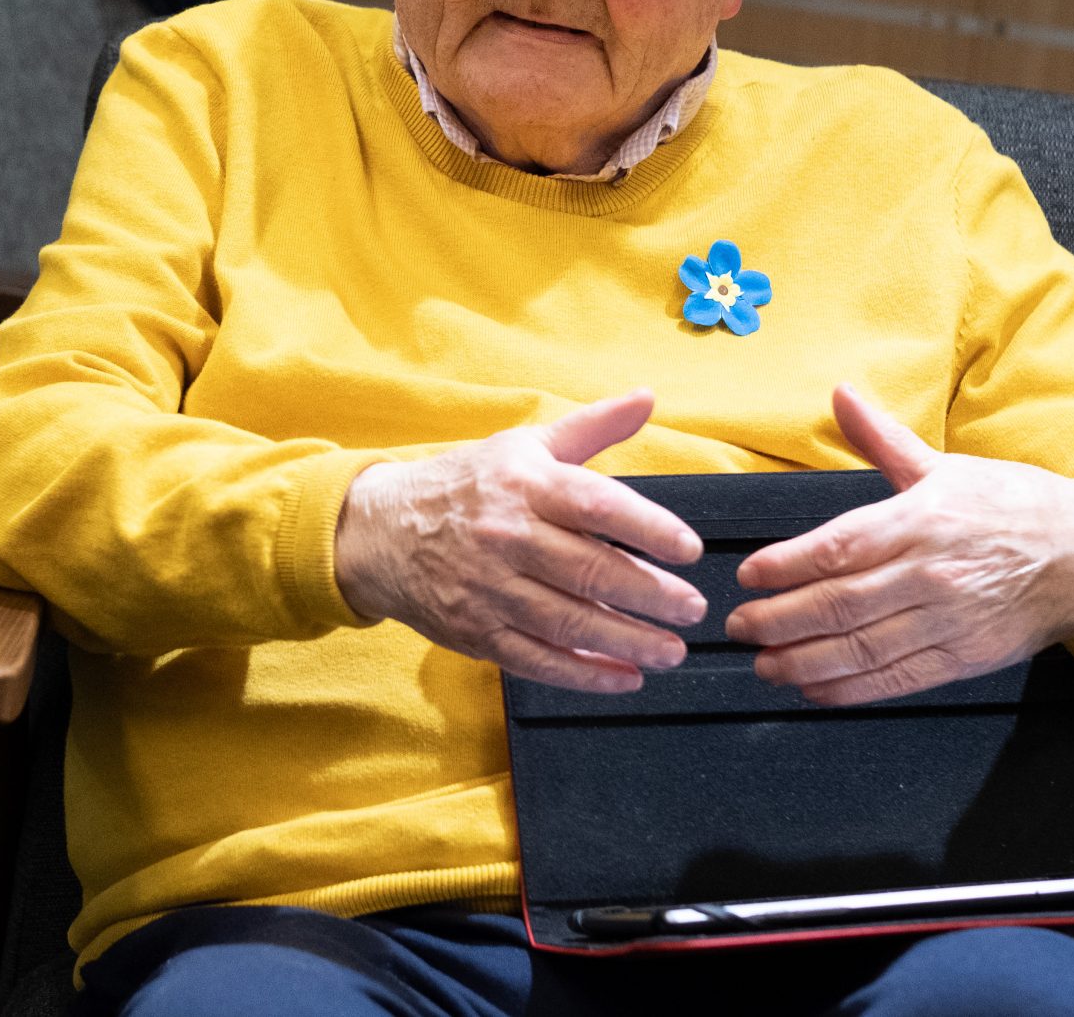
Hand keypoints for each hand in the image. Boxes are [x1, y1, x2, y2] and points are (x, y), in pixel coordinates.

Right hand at [333, 390, 705, 692]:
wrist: (380, 531)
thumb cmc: (466, 485)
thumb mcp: (523, 446)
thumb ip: (591, 427)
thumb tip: (646, 398)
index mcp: (524, 485)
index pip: (595, 505)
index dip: (647, 527)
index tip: (689, 548)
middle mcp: (507, 536)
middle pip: (589, 571)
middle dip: (650, 595)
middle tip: (693, 609)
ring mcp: (489, 589)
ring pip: (569, 622)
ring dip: (628, 641)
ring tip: (672, 651)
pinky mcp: (477, 631)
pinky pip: (538, 659)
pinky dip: (585, 674)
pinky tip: (625, 677)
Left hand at [726, 386, 1073, 705]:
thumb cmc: (1011, 507)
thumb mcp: (945, 466)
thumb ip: (882, 439)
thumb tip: (841, 393)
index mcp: (922, 520)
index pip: (839, 548)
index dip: (786, 566)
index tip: (749, 576)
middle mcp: (932, 574)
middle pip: (841, 604)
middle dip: (780, 620)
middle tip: (739, 626)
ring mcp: (949, 621)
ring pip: (863, 648)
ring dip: (804, 662)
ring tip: (764, 664)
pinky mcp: (964, 658)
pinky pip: (897, 679)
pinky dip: (850, 689)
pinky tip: (814, 688)